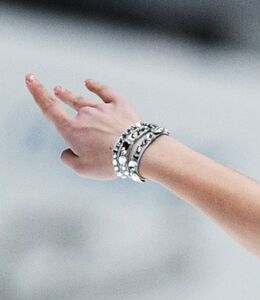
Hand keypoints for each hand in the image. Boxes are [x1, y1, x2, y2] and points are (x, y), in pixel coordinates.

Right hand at [23, 74, 144, 179]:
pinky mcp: (120, 106)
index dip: (38, 93)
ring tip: (63, 90)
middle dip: (61, 97)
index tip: (30, 80)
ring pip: (84, 99)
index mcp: (72, 130)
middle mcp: (85, 115)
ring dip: (72, 95)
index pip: (50, 108)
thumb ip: (69, 159)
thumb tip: (68, 152)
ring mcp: (103, 108)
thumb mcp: (83, 169)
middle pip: (70, 103)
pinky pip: (106, 93)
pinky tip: (90, 82)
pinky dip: (97, 86)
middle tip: (55, 91)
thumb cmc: (111, 162)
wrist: (138, 152)